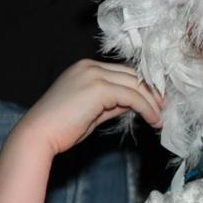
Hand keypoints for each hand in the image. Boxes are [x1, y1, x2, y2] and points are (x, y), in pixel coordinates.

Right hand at [15, 59, 163, 155]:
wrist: (38, 136)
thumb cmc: (61, 128)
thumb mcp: (92, 111)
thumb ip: (113, 103)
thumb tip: (134, 104)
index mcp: (86, 68)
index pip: (124, 73)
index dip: (143, 86)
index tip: (157, 101)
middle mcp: (90, 66)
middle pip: (133, 75)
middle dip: (152, 92)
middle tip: (165, 108)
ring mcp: (94, 74)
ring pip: (136, 84)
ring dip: (153, 102)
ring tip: (160, 118)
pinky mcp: (99, 88)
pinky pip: (132, 96)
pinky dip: (147, 108)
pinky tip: (153, 120)